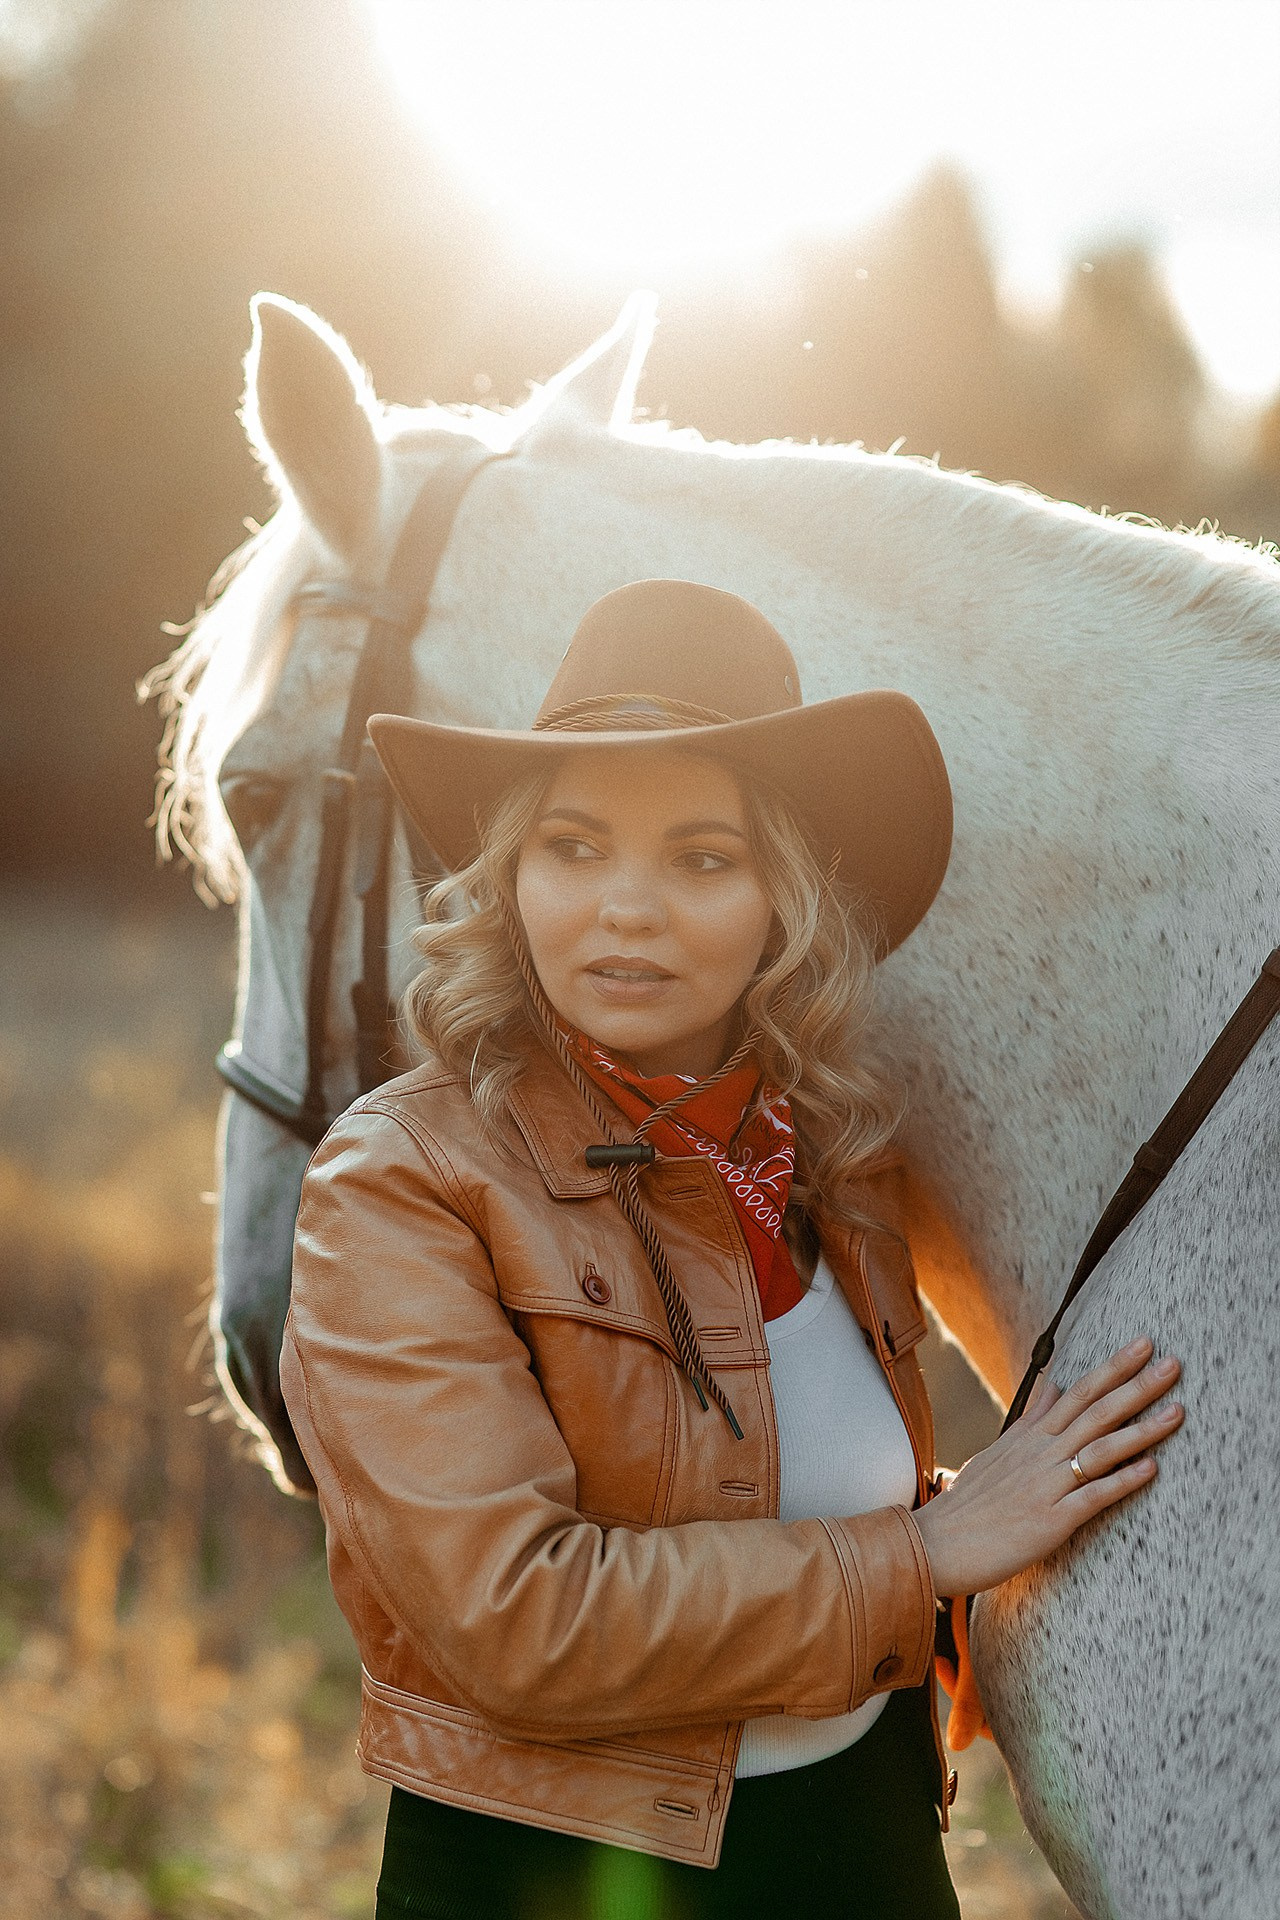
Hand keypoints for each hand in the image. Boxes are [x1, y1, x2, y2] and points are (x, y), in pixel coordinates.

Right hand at [912, 1338, 1182, 1596]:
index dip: (1113, 1367)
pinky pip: (1092, 1495)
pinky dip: (1122, 1481)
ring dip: (1141, 1429)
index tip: (1143, 1344)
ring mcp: (1046, 1484)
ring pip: (1100, 1448)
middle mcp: (1040, 1453)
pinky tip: (1150, 1468)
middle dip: (1137, 1386)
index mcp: (1030, 1436)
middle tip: (1173, 1363)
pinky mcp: (1050, 1519)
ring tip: (1177, 1412)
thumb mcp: (998, 1451)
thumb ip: (1031, 1418)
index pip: (1078, 1391)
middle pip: (1095, 1411)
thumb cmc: (968, 1502)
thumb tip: (1053, 1383)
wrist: (937, 1543)